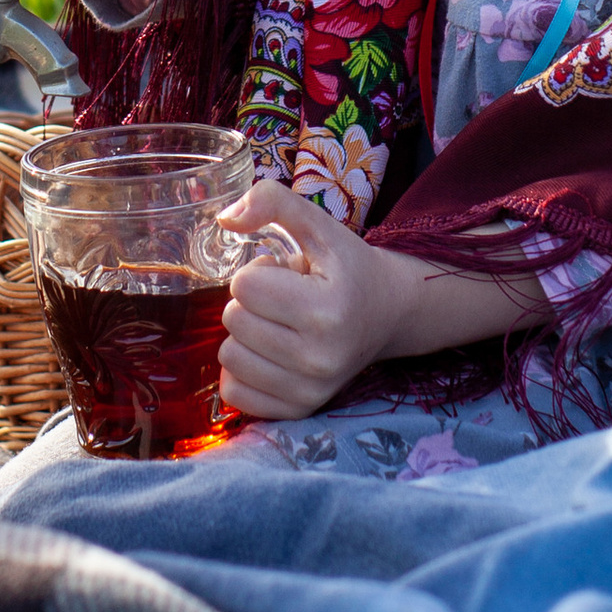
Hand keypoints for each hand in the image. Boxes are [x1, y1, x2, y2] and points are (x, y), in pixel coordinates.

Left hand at [215, 179, 552, 420]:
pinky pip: (235, 393)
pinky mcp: (299, 410)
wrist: (388, 314)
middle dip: (249, 302)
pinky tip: (269, 354)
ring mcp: (311, 391)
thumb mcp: (318, 224)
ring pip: (229, 357)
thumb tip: (224, 217)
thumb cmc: (346, 267)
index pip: (244, 287)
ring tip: (279, 325)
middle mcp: (320, 358)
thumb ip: (272, 200)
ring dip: (245, 335)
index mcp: (327, 310)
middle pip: (234, 321)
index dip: (258, 272)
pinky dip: (243, 370)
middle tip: (283, 299)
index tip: (285, 274)